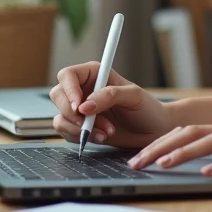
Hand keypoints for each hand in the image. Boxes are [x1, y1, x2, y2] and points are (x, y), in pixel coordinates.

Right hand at [48, 62, 172, 149]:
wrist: (153, 131)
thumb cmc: (147, 109)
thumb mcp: (133, 96)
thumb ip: (109, 96)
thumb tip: (85, 106)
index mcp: (94, 74)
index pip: (68, 75)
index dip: (68, 90)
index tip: (80, 107)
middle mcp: (84, 89)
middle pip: (58, 96)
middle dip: (73, 113)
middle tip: (89, 123)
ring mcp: (81, 109)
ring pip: (61, 117)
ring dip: (80, 129)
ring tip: (106, 132)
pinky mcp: (80, 127)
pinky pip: (66, 132)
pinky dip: (80, 138)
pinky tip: (102, 137)